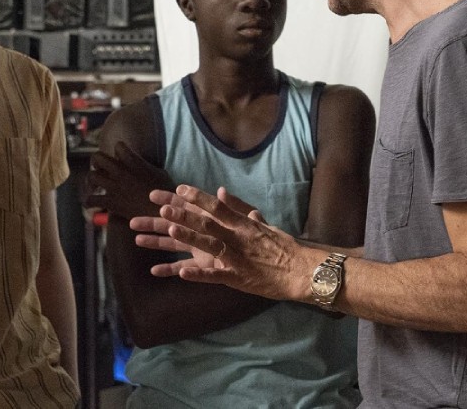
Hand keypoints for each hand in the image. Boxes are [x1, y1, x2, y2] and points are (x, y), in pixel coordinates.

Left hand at [85, 143, 174, 217]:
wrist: (162, 211)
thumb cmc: (165, 192)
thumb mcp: (160, 172)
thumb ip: (145, 165)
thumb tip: (141, 164)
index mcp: (133, 161)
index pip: (118, 146)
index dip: (118, 151)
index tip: (119, 158)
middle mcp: (120, 171)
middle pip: (97, 157)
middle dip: (96, 162)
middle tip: (100, 168)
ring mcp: (114, 186)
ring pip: (91, 176)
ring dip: (91, 181)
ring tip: (95, 186)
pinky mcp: (111, 202)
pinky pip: (91, 199)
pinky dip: (89, 201)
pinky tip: (92, 203)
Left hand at [131, 184, 305, 300]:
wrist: (302, 270)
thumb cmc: (284, 248)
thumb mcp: (265, 226)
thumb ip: (243, 211)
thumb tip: (225, 193)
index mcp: (244, 224)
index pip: (217, 207)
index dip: (197, 198)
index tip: (179, 189)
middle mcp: (238, 237)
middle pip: (208, 223)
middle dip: (185, 215)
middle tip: (164, 207)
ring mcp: (237, 257)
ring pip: (210, 245)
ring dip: (190, 238)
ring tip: (170, 231)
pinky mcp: (238, 277)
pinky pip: (215, 275)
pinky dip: (199, 274)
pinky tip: (182, 272)